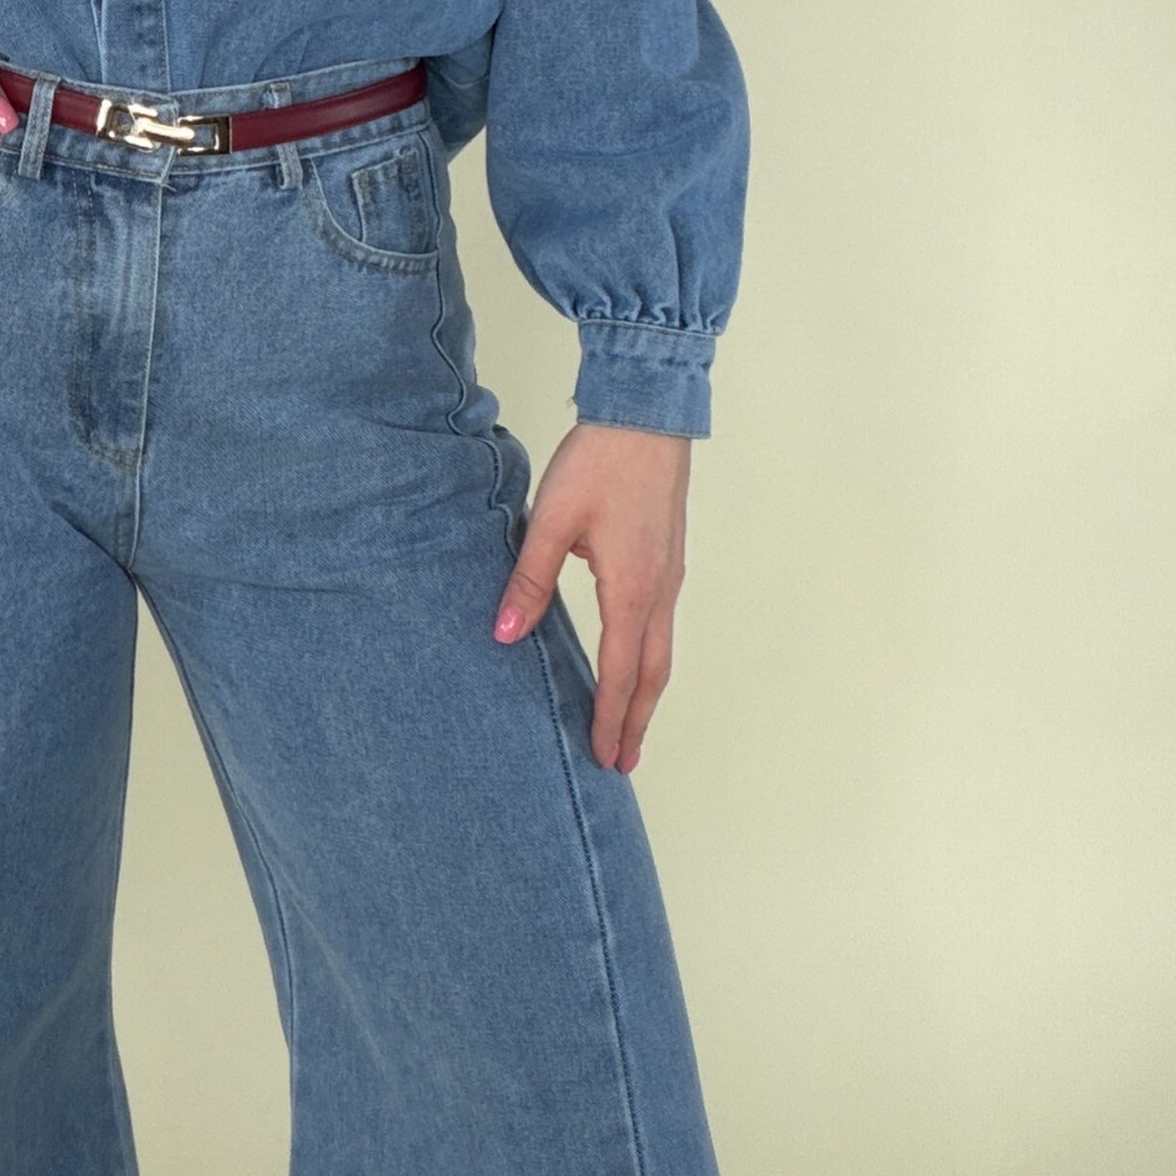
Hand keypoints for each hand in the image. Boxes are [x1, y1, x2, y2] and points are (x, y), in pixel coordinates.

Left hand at [491, 423, 690, 772]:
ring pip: (662, 650)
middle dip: (635, 721)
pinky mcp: (668, 558)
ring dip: (646, 693)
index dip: (609, 718)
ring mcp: (669, 574)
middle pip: (652, 673)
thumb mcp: (554, 520)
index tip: (602, 756)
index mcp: (631, 589)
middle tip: (622, 762)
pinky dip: (650, 658)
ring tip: (629, 725)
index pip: (620, 672)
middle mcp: (659, 590)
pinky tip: (633, 660)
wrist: (647, 414)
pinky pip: (662, 624)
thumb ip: (530, 579)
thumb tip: (505, 633)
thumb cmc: (602, 462)